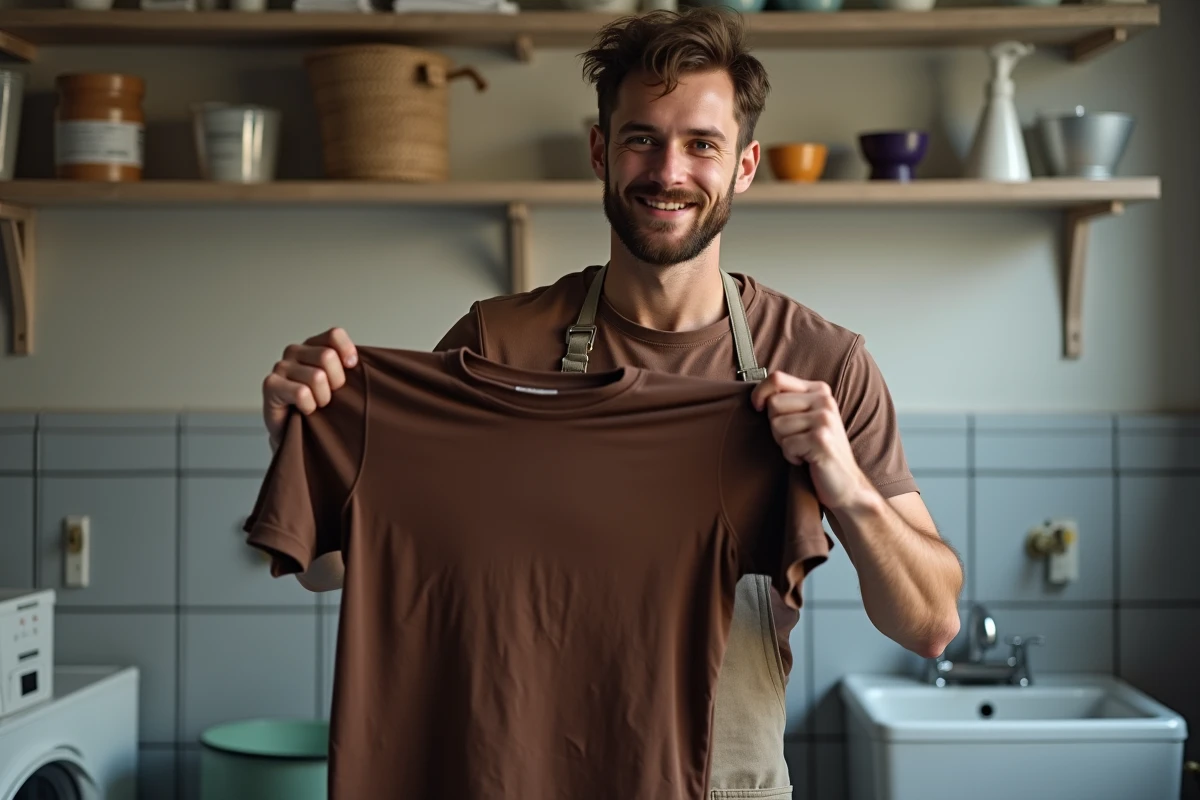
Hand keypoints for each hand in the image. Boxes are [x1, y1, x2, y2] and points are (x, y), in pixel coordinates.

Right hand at [262, 327, 357, 448]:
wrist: (299, 436)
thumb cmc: (323, 409)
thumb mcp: (342, 385)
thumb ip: (352, 369)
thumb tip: (376, 361)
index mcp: (314, 346)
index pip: (334, 335)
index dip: (347, 351)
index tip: (353, 368)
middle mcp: (295, 352)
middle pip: (327, 356)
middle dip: (337, 382)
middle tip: (331, 396)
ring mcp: (281, 367)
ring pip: (316, 377)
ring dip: (323, 398)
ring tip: (317, 405)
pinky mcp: (271, 385)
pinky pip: (301, 393)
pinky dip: (309, 406)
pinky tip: (305, 410)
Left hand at [751, 371, 870, 510]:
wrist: (846, 483)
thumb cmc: (819, 450)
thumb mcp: (807, 418)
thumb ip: (789, 401)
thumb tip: (758, 394)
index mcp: (819, 390)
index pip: (777, 378)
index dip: (760, 393)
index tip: (757, 408)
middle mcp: (824, 400)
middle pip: (773, 404)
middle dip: (775, 425)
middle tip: (794, 438)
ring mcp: (824, 419)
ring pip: (777, 425)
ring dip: (784, 443)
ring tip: (802, 449)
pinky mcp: (821, 439)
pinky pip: (786, 445)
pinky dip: (791, 457)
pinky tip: (807, 459)